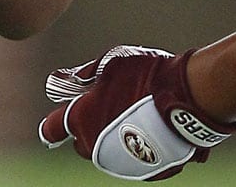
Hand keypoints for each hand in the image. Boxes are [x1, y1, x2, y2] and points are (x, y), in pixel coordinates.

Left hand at [39, 46, 235, 180]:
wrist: (185, 100)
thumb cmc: (147, 77)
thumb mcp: (113, 65)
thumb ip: (84, 75)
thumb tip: (62, 78)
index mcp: (80, 120)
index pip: (51, 129)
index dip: (54, 124)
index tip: (58, 121)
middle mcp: (93, 147)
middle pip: (82, 143)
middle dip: (91, 128)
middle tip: (112, 108)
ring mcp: (117, 163)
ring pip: (108, 153)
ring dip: (115, 139)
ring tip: (139, 116)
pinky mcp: (142, 172)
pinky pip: (133, 160)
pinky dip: (138, 148)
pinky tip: (154, 130)